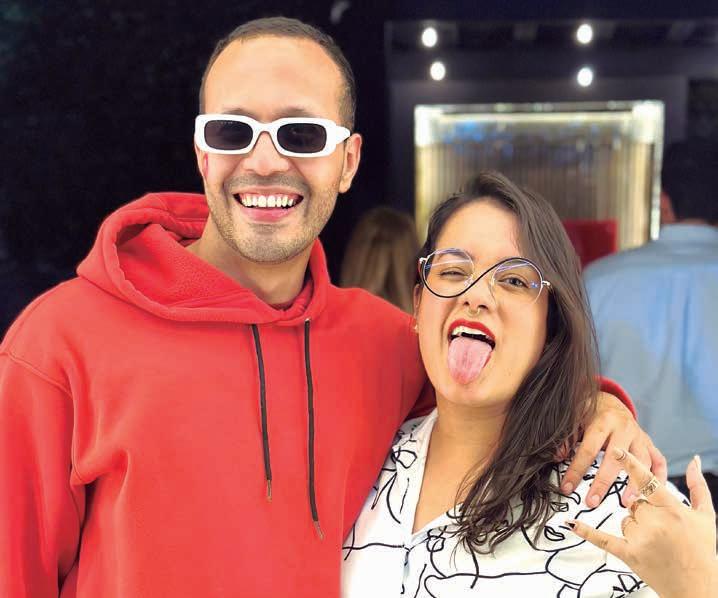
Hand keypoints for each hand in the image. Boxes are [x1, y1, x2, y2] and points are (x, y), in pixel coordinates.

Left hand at [561, 391, 666, 506]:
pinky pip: (659, 460)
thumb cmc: (588, 411)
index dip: (576, 470)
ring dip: (635, 483)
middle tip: (593, 502)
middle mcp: (624, 428)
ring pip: (642, 461)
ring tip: (626, 502)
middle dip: (603, 482)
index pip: (588, 449)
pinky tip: (653, 493)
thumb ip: (566, 437)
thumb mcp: (574, 417)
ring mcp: (639, 436)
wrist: (609, 401)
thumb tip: (558, 457)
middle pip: (616, 459)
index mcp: (603, 421)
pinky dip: (659, 477)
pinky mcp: (649, 442)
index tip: (567, 488)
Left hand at [568, 449, 716, 597]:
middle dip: (645, 512)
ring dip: (636, 526)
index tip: (614, 450)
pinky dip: (587, 531)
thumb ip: (697, 486)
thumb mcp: (705, 516)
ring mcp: (641, 539)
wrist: (697, 588)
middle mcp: (656, 523)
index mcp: (673, 509)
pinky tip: (570, 523)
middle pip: (634, 502)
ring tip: (656, 542)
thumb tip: (693, 459)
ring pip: (625, 518)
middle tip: (662, 528)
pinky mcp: (630, 554)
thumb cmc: (702, 550)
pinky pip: (603, 538)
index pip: (647, 481)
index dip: (629, 464)